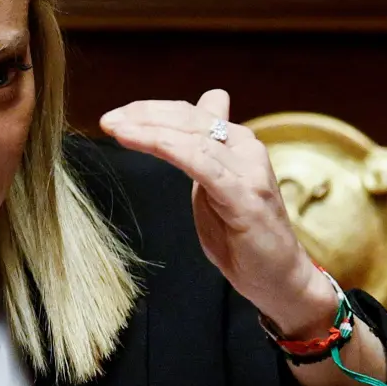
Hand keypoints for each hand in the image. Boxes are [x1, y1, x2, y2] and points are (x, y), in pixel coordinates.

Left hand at [99, 90, 336, 336]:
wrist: (279, 278)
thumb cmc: (241, 234)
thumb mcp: (215, 185)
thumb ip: (203, 150)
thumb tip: (205, 107)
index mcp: (237, 142)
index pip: (188, 112)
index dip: (150, 109)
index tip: (116, 115)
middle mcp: (246, 147)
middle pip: (187, 118)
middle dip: (143, 115)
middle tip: (107, 120)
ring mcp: (248, 169)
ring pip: (191, 136)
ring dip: (149, 129)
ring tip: (116, 128)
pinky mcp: (244, 195)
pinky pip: (200, 163)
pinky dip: (167, 147)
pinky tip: (141, 142)